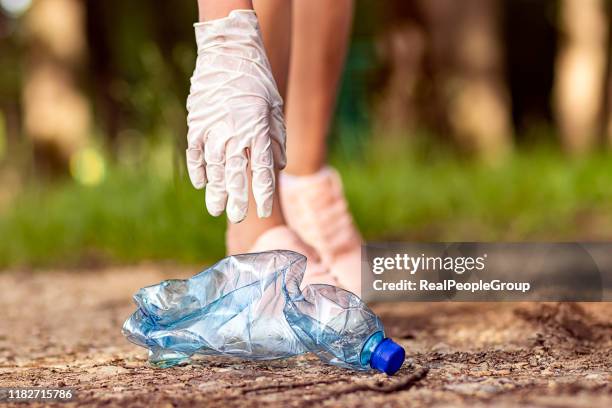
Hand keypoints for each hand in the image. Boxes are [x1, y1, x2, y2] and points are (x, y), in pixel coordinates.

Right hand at [186, 10, 285, 222]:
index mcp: (258, 131)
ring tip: (215, 209)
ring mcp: (212, 129)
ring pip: (213, 168)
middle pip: (235, 176)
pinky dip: (197, 168)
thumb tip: (278, 166)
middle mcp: (234, 134)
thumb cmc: (257, 79)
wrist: (229, 50)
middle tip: (236, 219)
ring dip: (214, 190)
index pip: (261, 172)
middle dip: (236, 200)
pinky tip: (199, 183)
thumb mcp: (275, 107)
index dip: (262, 195)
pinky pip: (195, 152)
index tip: (263, 211)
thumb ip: (276, 139)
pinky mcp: (196, 122)